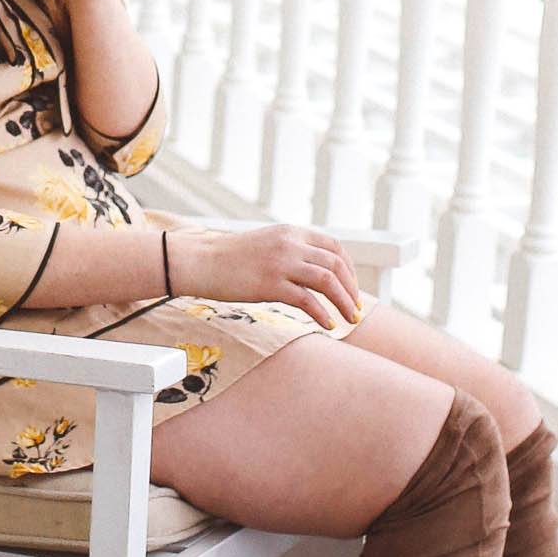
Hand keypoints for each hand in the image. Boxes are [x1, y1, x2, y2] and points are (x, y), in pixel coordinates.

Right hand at [173, 221, 363, 331]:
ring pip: (327, 281)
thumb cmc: (231, 257)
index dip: (350, 268)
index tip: (352, 288)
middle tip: (356, 309)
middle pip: (336, 264)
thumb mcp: (267, 243)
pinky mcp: (270, 284)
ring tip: (350, 319)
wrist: (201, 261)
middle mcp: (290, 244)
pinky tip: (327, 325)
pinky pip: (307, 300)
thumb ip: (292, 250)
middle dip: (352, 289)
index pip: (334, 246)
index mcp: (291, 232)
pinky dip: (322, 314)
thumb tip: (316, 271)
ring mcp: (281, 263)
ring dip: (344, 302)